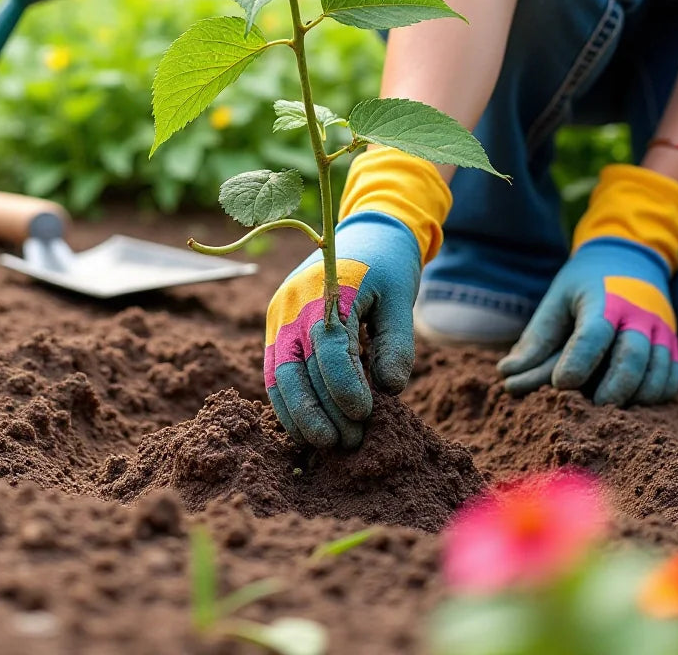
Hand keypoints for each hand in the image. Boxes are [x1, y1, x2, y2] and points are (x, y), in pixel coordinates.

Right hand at [263, 146, 451, 449]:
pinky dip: (289, 402)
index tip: (365, 415)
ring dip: (300, 415)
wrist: (365, 232)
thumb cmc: (388, 265)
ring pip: (278, 375)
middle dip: (319, 412)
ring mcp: (279, 315)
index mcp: (327, 288)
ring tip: (328, 444)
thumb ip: (396, 342)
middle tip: (348, 444)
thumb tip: (390, 390)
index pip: (329, 346)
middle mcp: (293, 302)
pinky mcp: (277, 327)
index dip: (344, 386)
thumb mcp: (402, 297)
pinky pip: (276, 371)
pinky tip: (308, 429)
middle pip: (295, 368)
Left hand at [497, 237, 677, 405]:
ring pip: (658, 371)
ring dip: (637, 396)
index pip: (594, 333)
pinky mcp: (672, 342)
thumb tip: (506, 375)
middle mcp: (639, 314)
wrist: (631, 256)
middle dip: (614, 387)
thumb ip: (537, 337)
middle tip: (593, 407)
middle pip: (633, 356)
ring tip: (610, 407)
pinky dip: (656, 395)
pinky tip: (633, 401)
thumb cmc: (586, 282)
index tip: (560, 384)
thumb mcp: (558, 298)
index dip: (578, 361)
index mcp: (605, 299)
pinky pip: (672, 377)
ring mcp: (661, 329)